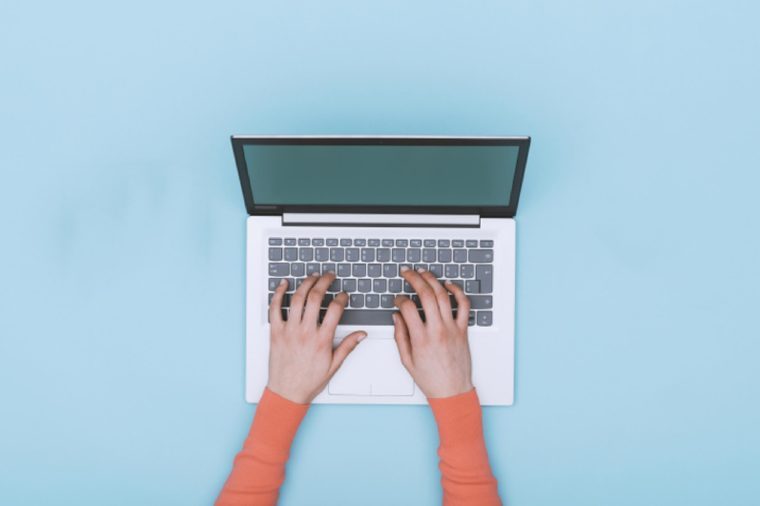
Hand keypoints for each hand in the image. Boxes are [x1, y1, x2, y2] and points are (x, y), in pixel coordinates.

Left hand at [267, 272, 366, 403]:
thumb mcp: (334, 365)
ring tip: (313, 277)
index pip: (335, 309)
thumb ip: (348, 346)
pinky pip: (274, 308)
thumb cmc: (308, 381)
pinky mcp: (275, 332)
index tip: (343, 294)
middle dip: (324, 282)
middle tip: (329, 276)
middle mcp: (305, 332)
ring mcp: (289, 331)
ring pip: (297, 299)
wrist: (286, 392)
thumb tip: (361, 334)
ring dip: (306, 283)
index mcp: (322, 340)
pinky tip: (284, 284)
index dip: (341, 298)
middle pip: (315, 298)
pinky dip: (278, 293)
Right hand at [392, 267, 473, 397]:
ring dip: (432, 280)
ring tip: (423, 273)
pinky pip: (464, 305)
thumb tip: (397, 316)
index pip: (408, 307)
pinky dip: (457, 291)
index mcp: (421, 339)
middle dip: (414, 278)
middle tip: (407, 271)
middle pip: (426, 294)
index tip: (397, 299)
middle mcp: (437, 330)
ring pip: (443, 295)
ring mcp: (452, 328)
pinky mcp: (463, 329)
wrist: (452, 390)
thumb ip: (400, 336)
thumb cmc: (430, 378)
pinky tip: (448, 285)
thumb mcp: (407, 360)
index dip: (399, 299)